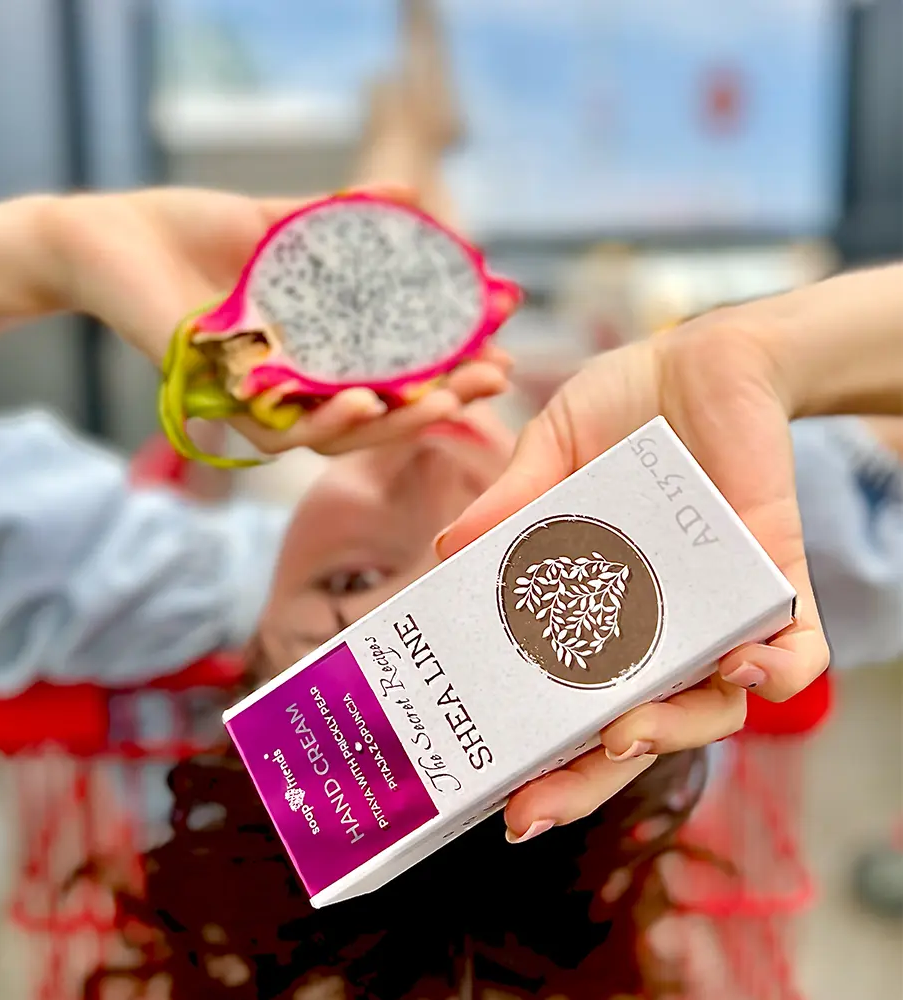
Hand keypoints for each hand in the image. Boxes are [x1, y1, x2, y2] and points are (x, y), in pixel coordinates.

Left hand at [42, 186, 509, 456]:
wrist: (112, 237)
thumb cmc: (194, 233)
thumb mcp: (282, 224)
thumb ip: (343, 221)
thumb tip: (409, 196)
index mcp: (319, 350)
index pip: (398, 370)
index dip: (452, 365)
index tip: (502, 347)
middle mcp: (297, 386)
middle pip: (383, 411)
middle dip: (442, 398)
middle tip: (492, 380)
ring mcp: (261, 400)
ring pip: (340, 433)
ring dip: (398, 421)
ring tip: (445, 396)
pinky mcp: (223, 403)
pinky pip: (281, 428)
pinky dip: (326, 418)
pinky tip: (367, 399)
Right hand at [436, 308, 829, 839]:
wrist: (706, 358)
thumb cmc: (626, 407)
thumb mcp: (550, 451)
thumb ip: (511, 503)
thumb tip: (448, 550)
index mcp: (599, 607)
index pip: (573, 702)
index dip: (545, 758)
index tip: (501, 797)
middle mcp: (659, 624)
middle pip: (635, 728)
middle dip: (589, 778)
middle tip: (536, 803)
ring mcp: (717, 607)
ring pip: (713, 708)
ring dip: (673, 732)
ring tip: (624, 732)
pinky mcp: (773, 572)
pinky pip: (793, 648)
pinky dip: (777, 670)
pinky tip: (741, 664)